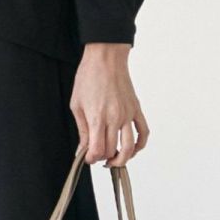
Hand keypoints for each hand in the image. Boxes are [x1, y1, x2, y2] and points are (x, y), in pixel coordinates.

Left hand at [70, 44, 150, 166]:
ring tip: (115, 160)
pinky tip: (132, 149)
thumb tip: (83, 148)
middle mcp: (115, 118)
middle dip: (103, 158)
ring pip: (130, 147)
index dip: (91, 159)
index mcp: (98, 118)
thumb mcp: (76, 105)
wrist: (105, 58)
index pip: (97, 150)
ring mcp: (127, 114)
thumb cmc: (88, 77)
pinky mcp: (136, 109)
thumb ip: (82, 130)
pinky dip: (140, 145)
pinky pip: (143, 132)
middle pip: (111, 150)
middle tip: (97, 156)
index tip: (88, 157)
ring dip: (123, 159)